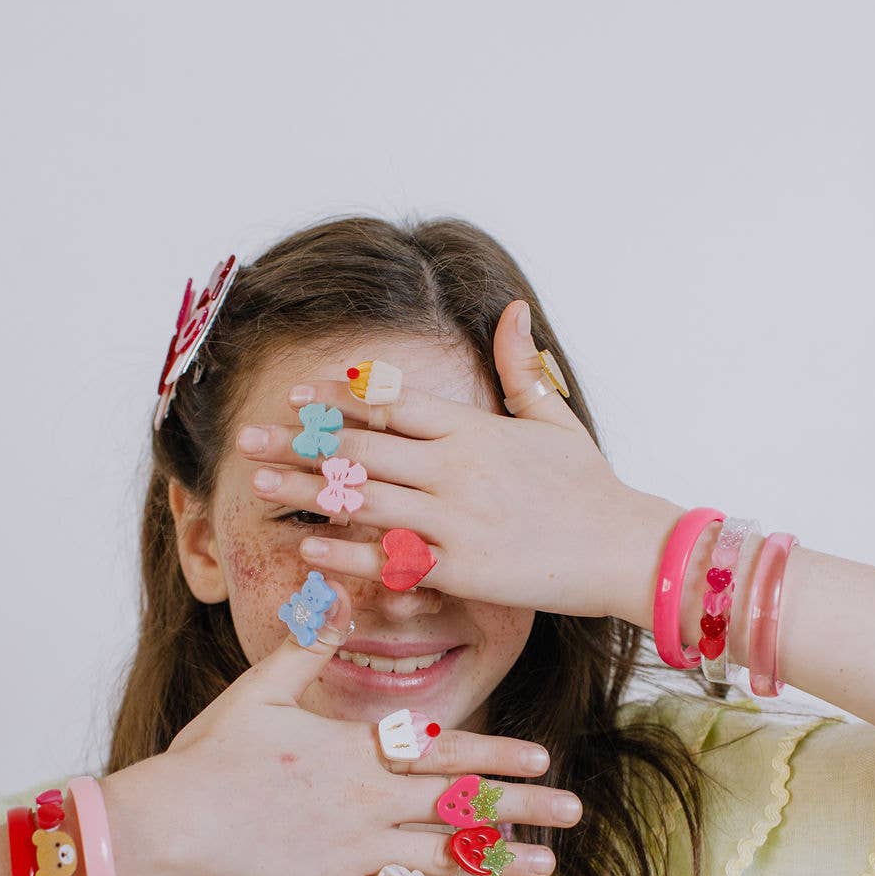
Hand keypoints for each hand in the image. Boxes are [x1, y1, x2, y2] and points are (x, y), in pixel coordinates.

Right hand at [149, 583, 582, 875]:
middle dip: (522, 807)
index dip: (497, 754)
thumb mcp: (262, 687)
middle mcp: (369, 801)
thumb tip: (339, 593)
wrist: (173, 822)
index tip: (542, 757)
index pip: (444, 751)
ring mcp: (356, 852)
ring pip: (444, 859)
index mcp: (357, 751)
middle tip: (573, 813)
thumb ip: (309, 646)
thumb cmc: (212, 752)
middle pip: (460, 805)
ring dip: (500, 863)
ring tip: (548, 867)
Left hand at [236, 300, 638, 617]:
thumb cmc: (590, 487)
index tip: (297, 393)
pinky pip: (389, 558)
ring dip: (306, 490)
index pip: (391, 402)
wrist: (626, 548)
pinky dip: (346, 553)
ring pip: (364, 499)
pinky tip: (305, 547)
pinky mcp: (461, 568)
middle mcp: (456, 467)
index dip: (338, 396)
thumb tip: (512, 308)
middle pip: (361, 447)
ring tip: (257, 486)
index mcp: (473, 428)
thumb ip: (519, 367)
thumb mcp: (552, 419)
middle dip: (300, 442)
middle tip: (248, 439)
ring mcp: (455, 518)